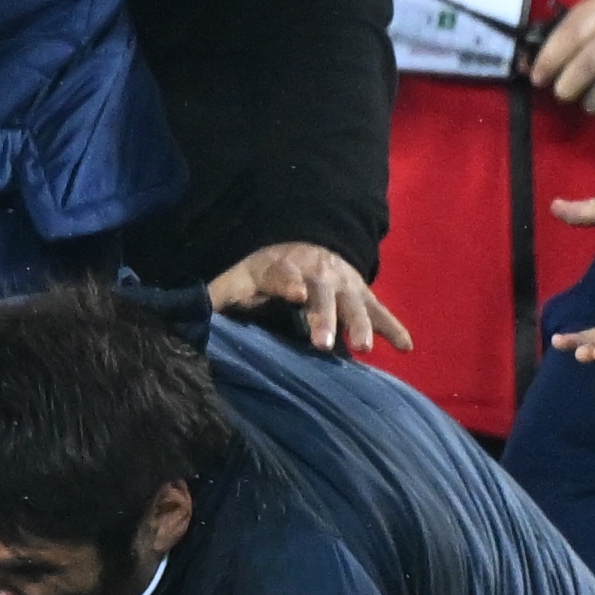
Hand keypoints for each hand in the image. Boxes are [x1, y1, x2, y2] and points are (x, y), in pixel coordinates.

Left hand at [208, 241, 413, 352]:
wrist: (306, 246)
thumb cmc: (264, 275)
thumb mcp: (237, 279)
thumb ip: (217, 296)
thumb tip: (187, 314)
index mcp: (279, 267)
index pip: (282, 274)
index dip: (287, 282)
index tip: (296, 293)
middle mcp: (315, 272)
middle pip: (322, 292)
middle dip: (324, 315)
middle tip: (323, 343)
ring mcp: (343, 282)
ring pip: (353, 302)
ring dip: (360, 324)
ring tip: (364, 348)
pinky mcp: (362, 292)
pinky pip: (380, 310)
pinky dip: (394, 326)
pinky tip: (407, 347)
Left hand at [527, 0, 594, 116]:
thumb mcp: (592, 12)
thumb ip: (563, 35)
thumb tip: (526, 65)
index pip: (568, 36)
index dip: (548, 61)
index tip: (537, 78)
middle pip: (587, 65)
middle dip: (569, 86)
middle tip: (564, 93)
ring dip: (594, 101)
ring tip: (591, 103)